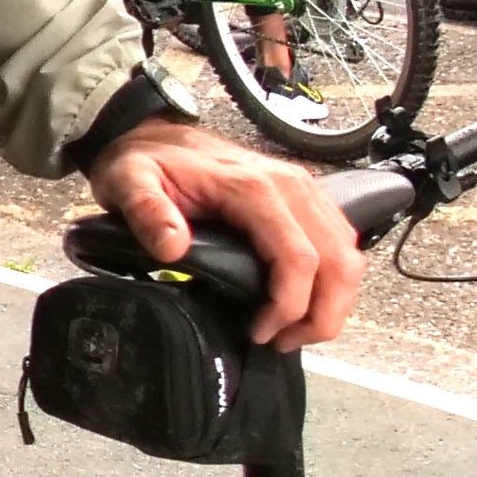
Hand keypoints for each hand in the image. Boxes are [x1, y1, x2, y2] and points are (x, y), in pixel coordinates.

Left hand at [86, 117, 365, 350]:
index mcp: (253, 187)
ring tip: (292, 331)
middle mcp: (291, 186)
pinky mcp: (307, 198)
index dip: (288, 304)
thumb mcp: (128, 181)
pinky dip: (334, 280)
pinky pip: (340, 243)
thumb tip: (173, 247)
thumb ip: (147, 212)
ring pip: (347, 255)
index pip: (297, 256)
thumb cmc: (147, 161)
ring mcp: (304, 190)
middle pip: (337, 261)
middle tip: (283, 341)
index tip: (261, 332)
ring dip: (332, 302)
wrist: (157, 134)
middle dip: (320, 314)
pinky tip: (305, 302)